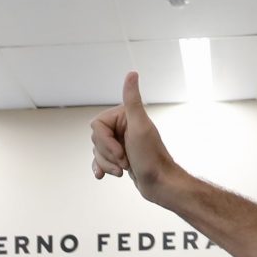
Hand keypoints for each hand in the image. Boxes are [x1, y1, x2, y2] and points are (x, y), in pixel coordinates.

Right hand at [90, 72, 181, 200]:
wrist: (160, 183)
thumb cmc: (151, 157)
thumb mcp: (140, 127)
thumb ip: (132, 100)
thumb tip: (132, 73)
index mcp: (125, 116)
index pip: (97, 126)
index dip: (106, 142)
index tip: (121, 151)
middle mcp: (122, 127)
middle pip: (96, 140)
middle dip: (108, 154)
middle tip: (125, 160)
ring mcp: (120, 142)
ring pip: (97, 151)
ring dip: (108, 164)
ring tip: (124, 169)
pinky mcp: (120, 157)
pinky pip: (100, 160)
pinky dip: (101, 167)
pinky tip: (102, 175)